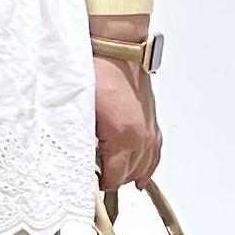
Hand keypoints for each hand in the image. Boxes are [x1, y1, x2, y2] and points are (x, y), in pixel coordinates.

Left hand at [89, 14, 162, 190]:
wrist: (116, 49)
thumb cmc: (97, 74)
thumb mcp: (82, 114)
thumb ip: (81, 143)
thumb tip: (79, 162)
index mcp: (124, 138)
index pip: (113, 177)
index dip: (98, 184)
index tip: (85, 185)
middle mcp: (141, 137)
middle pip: (129, 174)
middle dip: (112, 179)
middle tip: (93, 178)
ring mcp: (149, 129)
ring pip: (145, 165)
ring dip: (130, 174)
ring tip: (115, 182)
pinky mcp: (151, 120)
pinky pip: (155, 150)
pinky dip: (149, 164)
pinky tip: (142, 176)